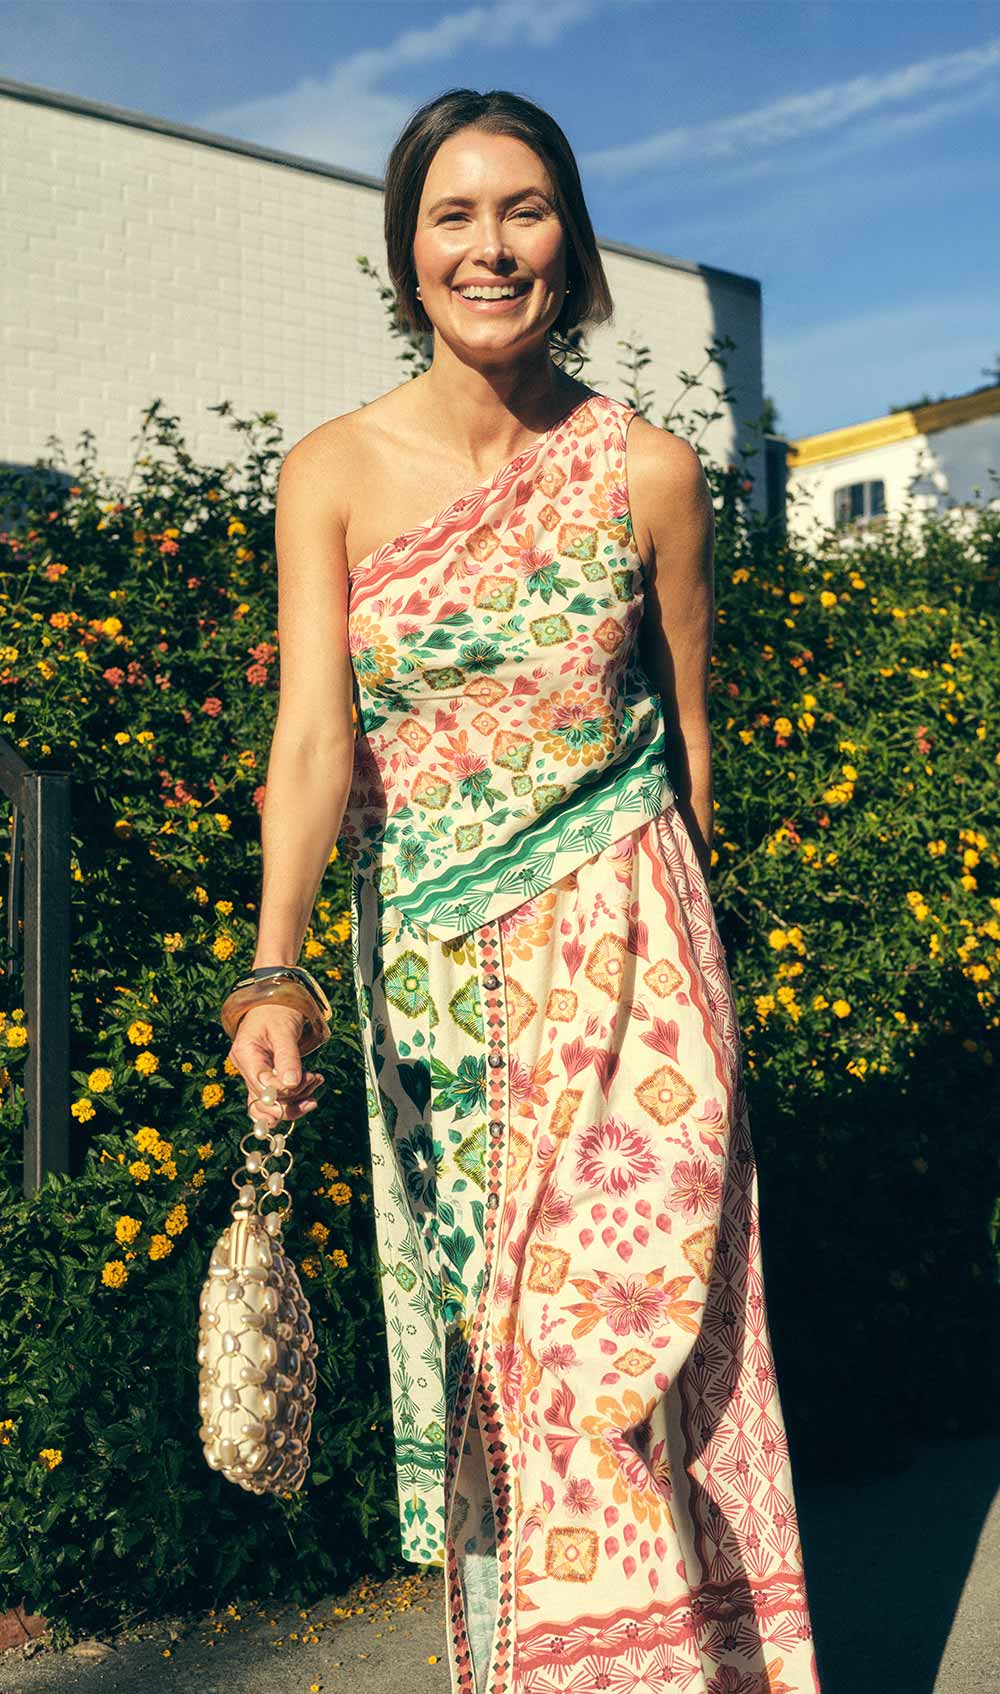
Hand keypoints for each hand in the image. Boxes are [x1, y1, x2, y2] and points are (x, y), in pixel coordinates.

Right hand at [226, 1003, 325, 1129]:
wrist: (275, 1005)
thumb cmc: (277, 1012)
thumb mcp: (284, 1029)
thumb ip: (287, 1056)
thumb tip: (291, 1085)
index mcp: (245, 1054)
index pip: (262, 1084)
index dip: (286, 1089)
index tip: (310, 1077)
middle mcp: (246, 1069)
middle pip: (265, 1102)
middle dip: (294, 1096)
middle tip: (315, 1078)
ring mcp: (254, 1077)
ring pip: (271, 1107)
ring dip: (297, 1101)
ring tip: (316, 1080)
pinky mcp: (265, 1081)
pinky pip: (275, 1102)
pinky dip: (295, 1100)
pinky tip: (311, 1089)